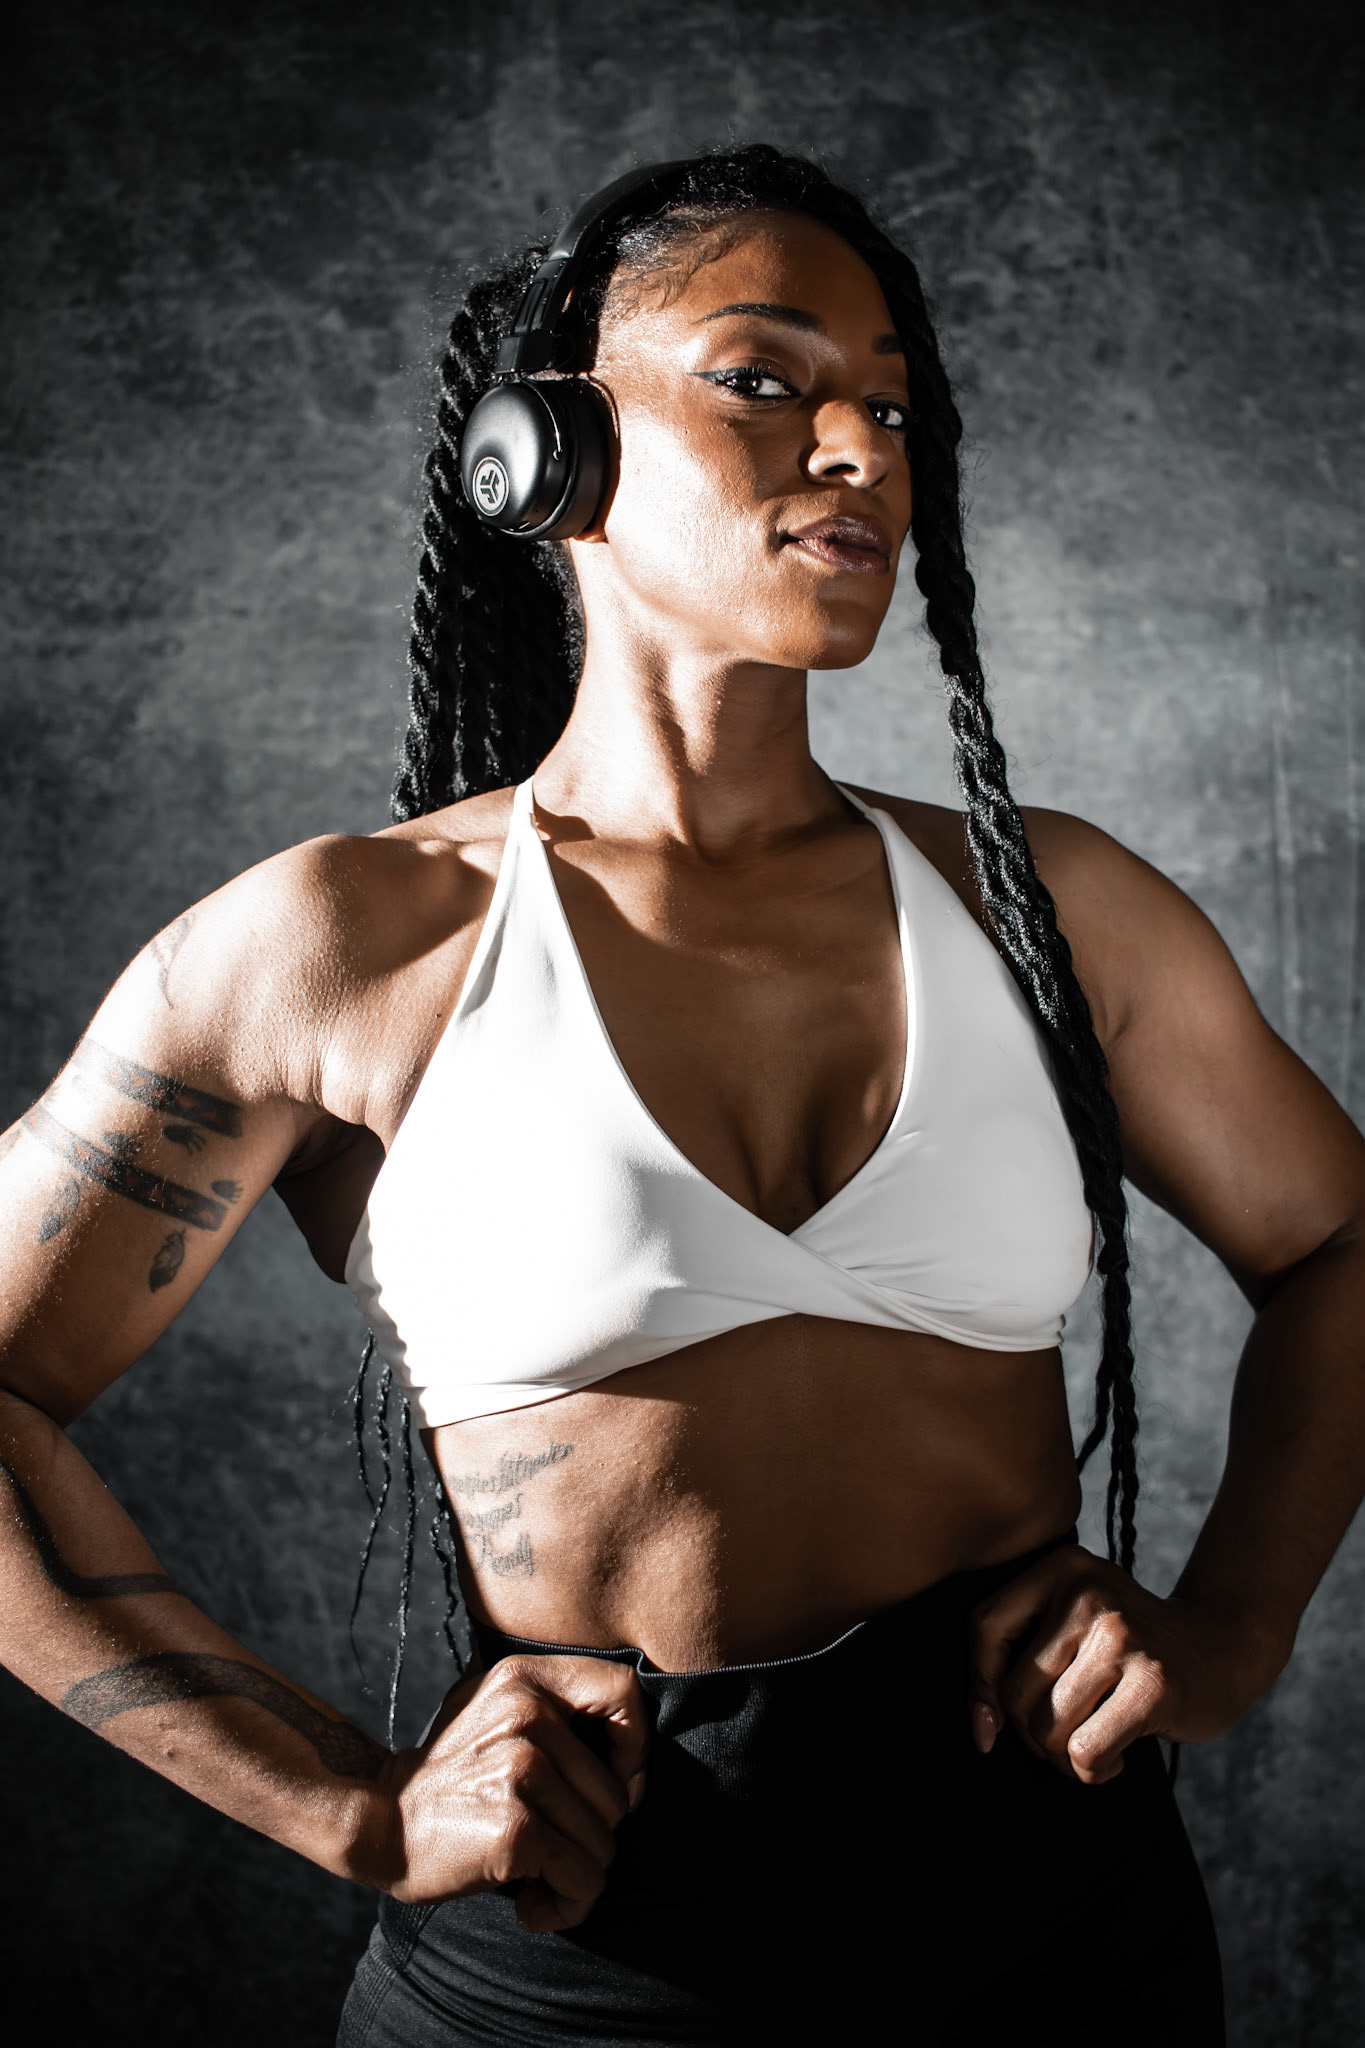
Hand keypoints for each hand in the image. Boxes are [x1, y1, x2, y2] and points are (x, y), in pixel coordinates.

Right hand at [358, 1653, 648, 1930]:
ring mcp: (522, 1768)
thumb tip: (634, 1767)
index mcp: (527, 1678)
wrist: (380, 1823)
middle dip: (593, 1837)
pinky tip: (533, 1906)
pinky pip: (583, 1879)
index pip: (623, 1691)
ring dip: (578, 1876)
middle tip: (552, 1850)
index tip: (613, 1785)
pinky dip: (566, 1905)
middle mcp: (527, 1712)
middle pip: (617, 1793)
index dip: (633, 1748)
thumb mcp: (494, 1712)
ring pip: (604, 1842)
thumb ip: (554, 1712)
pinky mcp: (517, 1826)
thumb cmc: (449, 1779)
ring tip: (538, 1877)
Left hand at [967, 1544, 1273, 1786]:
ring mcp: (1123, 1636)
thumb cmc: (1133, 1648)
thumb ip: (1022, 1653)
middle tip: (1065, 1737)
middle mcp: (1089, 1593)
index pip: (985, 1628)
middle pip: (1016, 1691)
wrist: (1223, 1648)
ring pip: (1049, 1727)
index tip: (989, 1729)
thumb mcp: (1075, 1621)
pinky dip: (1095, 1770)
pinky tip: (1116, 1758)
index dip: (980, 1689)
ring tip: (1093, 1745)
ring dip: (1065, 1758)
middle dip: (1033, 1735)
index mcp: (1061, 1567)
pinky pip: (1086, 1751)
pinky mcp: (1152, 1684)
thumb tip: (981, 1729)